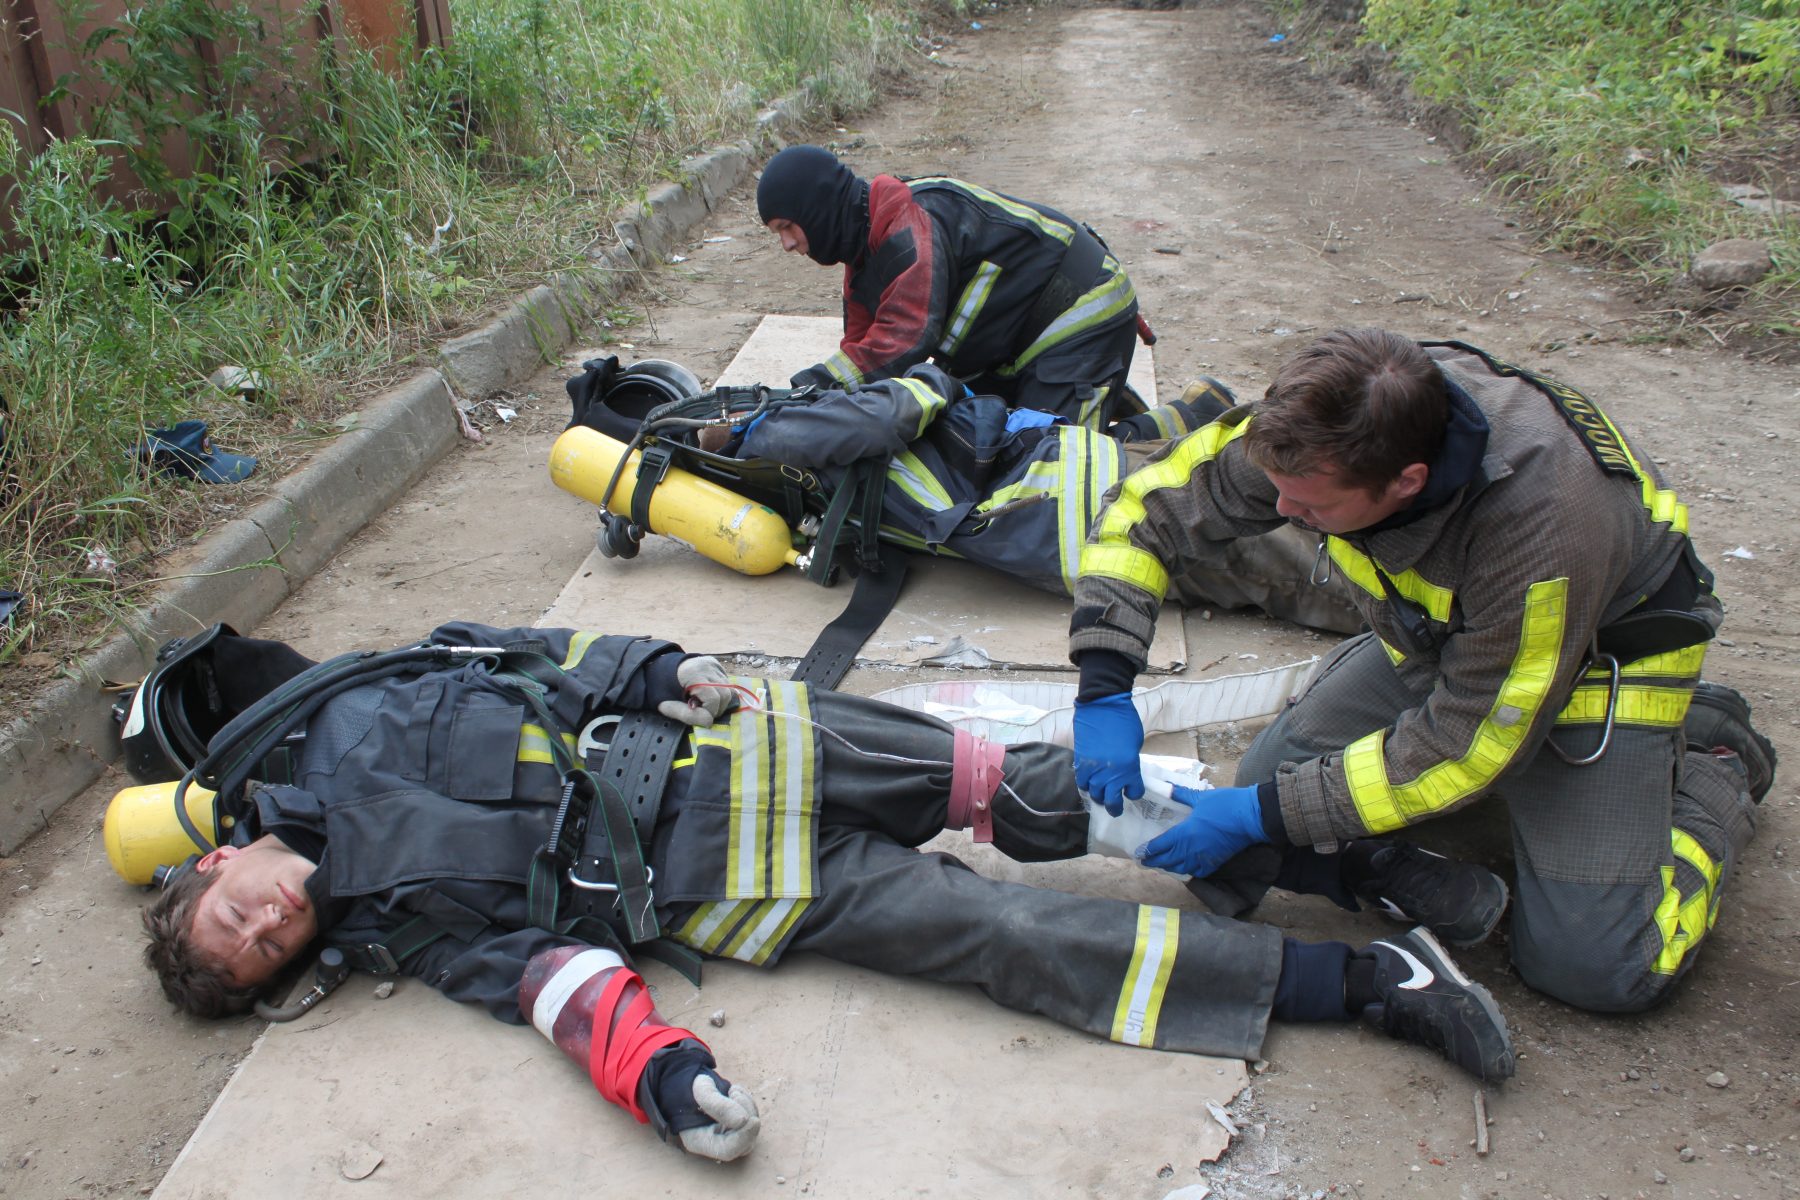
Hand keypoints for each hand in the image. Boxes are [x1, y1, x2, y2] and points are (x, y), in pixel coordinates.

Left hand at [657, 656, 740, 726]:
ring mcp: (713, 664)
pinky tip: (706, 694)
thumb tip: (708, 722)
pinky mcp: (716, 665)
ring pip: (729, 690)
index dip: (708, 712)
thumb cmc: (663, 689)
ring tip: (704, 703)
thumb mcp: (667, 704)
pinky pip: (726, 684)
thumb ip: (686, 715)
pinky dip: (719, 693)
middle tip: (702, 712)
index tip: (696, 715)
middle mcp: (707, 666)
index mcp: (693, 673)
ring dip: (719, 702)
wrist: (661, 670)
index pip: (713, 699)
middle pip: (725, 695)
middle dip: (716, 709)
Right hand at [677, 1074, 760, 1161]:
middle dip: (746, 1116)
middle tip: (735, 1093)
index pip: (727, 1150)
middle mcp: (714, 1142)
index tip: (752, 1120)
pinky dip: (748, 1104)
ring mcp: (725, 1135)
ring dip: (747, 1107)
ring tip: (733, 1090)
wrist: (687, 1081)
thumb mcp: (701, 1090)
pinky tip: (735, 1092)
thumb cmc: (689, 1087)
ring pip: (749, 1131)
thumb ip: (719, 1106)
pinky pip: (750, 1120)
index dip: (743, 1138)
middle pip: (742, 1144)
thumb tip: (744, 1120)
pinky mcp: (734, 1126)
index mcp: (699, 1140)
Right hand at [1073, 693, 1145, 815]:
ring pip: (1094, 794)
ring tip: (1101, 794)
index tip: (1132, 790)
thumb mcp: (1135, 745)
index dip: (1134, 792)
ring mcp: (1094, 769)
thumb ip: (1130, 762)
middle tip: (1115, 808)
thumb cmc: (1125, 720)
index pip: (1134, 792)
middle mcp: (1111, 774)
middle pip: (1111, 801)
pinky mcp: (1080, 763)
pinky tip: (1090, 782)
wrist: (1103, 705)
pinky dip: (1086, 784)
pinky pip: (1082, 782)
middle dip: (1115, 807)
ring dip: (1099, 795)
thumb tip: (1124, 771)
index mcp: (1130, 769)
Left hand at [1139, 785, 1267, 877]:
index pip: (1160, 845)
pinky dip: (1187, 871)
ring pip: (1180, 868)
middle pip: (1167, 860)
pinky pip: (1197, 872)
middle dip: (1154, 862)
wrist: (1252, 817)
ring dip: (1168, 867)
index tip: (1139, 852)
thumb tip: (1166, 787)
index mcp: (1185, 833)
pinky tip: (1184, 868)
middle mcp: (1191, 849)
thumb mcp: (1200, 797)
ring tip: (1161, 864)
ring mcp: (1204, 858)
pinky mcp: (1215, 862)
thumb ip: (1180, 794)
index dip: (1148, 850)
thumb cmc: (1226, 805)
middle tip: (1144, 861)